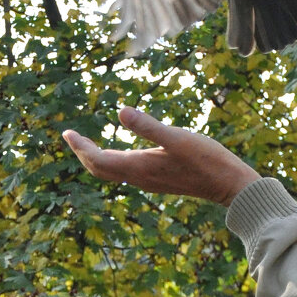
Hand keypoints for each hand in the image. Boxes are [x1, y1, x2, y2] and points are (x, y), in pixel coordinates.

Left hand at [62, 106, 259, 205]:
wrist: (229, 185)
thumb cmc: (207, 160)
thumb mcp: (178, 138)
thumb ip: (148, 126)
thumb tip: (120, 110)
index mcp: (140, 167)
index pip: (98, 159)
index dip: (80, 146)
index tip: (67, 132)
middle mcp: (140, 177)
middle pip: (101, 169)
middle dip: (84, 153)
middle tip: (72, 137)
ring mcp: (150, 181)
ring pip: (113, 173)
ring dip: (98, 158)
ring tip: (89, 144)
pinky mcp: (160, 180)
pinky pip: (127, 173)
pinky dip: (115, 162)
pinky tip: (122, 153)